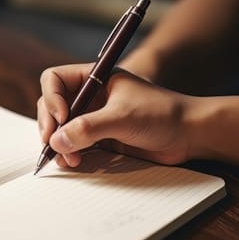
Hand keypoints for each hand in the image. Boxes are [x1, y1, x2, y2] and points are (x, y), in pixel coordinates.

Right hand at [37, 64, 193, 166]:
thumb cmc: (162, 115)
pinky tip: (73, 162)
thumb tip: (56, 141)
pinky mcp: (98, 137)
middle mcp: (90, 96)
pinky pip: (73, 143)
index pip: (55, 79)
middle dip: (50, 126)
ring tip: (68, 159)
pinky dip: (68, 153)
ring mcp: (92, 117)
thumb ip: (88, 128)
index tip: (61, 118)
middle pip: (52, 105)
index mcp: (94, 78)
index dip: (51, 99)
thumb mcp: (122, 117)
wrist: (188, 136)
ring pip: (60, 127)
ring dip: (58, 143)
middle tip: (53, 144)